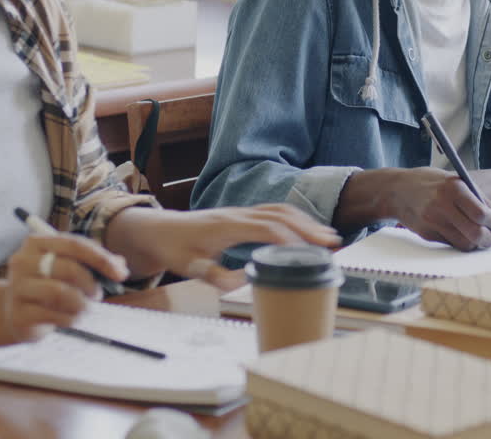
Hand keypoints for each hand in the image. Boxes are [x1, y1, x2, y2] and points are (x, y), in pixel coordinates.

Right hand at [2, 234, 128, 341]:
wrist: (15, 313)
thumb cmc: (47, 286)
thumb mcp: (67, 268)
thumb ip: (94, 263)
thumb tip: (120, 265)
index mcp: (37, 243)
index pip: (75, 245)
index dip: (102, 259)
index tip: (121, 274)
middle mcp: (23, 261)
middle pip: (70, 268)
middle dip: (92, 284)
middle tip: (98, 294)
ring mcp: (18, 288)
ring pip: (62, 293)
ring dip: (83, 304)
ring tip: (85, 308)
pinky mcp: (19, 313)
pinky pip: (55, 315)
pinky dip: (72, 318)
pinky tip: (72, 318)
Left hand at [106, 204, 341, 287]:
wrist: (158, 230)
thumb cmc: (173, 248)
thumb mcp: (189, 267)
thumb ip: (216, 275)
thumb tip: (245, 280)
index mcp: (227, 226)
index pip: (267, 228)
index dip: (291, 239)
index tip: (310, 253)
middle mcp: (238, 214)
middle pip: (280, 215)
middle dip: (308, 228)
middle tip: (332, 243)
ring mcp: (241, 212)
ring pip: (279, 210)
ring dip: (305, 221)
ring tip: (328, 236)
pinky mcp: (242, 215)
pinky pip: (273, 211)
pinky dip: (294, 218)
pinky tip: (306, 229)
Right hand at [345, 167, 490, 250]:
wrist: (396, 190)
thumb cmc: (431, 183)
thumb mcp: (455, 181)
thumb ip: (478, 198)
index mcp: (454, 188)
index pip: (482, 214)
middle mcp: (442, 206)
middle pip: (475, 234)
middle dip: (489, 240)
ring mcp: (433, 222)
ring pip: (464, 244)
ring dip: (476, 244)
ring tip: (479, 237)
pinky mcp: (426, 234)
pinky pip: (451, 244)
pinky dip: (461, 242)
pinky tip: (461, 234)